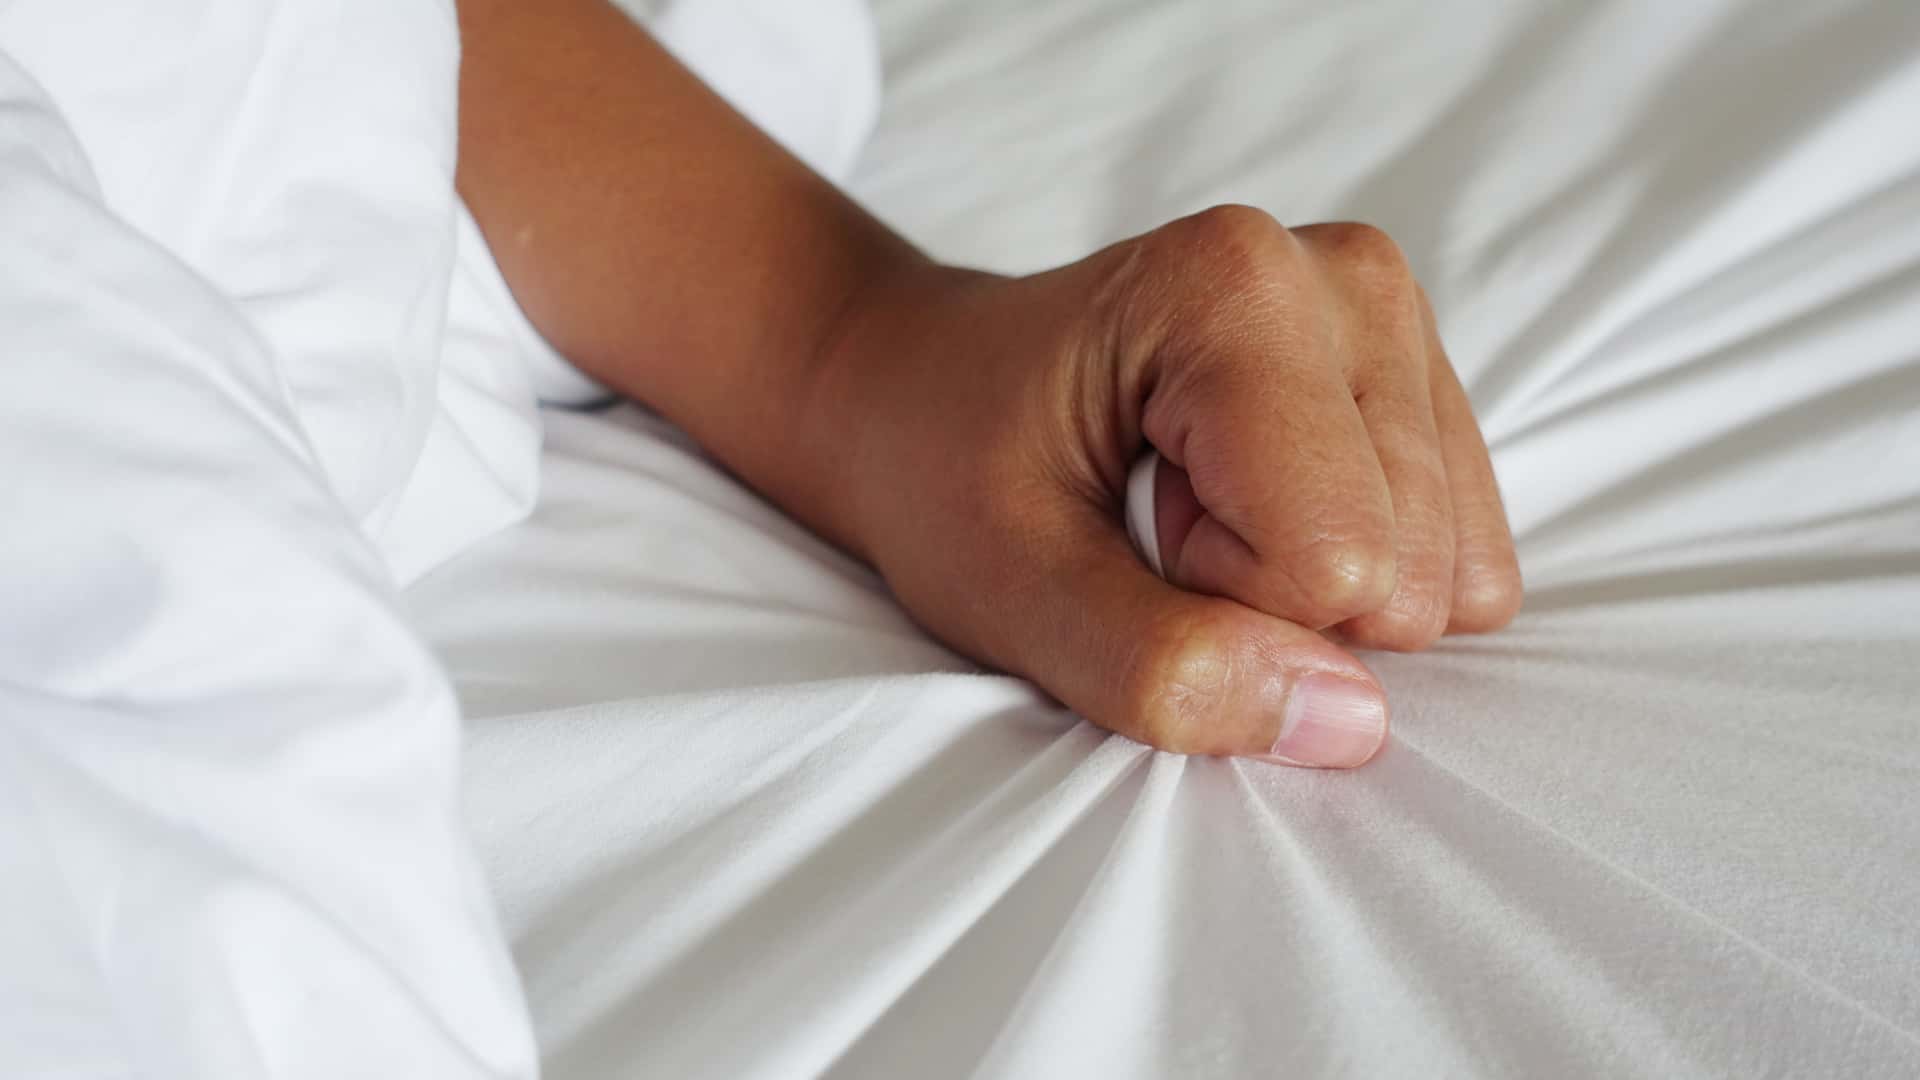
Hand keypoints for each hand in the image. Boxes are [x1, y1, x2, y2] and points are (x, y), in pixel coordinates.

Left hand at [820, 206, 1521, 766]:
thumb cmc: (946, 470)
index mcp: (1236, 291)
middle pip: (1407, 568)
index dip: (1221, 603)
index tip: (1127, 535)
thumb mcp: (1011, 592)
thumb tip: (1351, 722)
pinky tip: (1250, 503)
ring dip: (1313, 586)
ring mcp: (1394, 314)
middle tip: (1155, 528)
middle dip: (1275, 598)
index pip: (1333, 560)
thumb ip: (1164, 667)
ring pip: (1450, 569)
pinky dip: (1354, 567)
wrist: (924, 386)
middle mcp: (1345, 277)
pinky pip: (1460, 549)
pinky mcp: (1416, 368)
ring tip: (1190, 509)